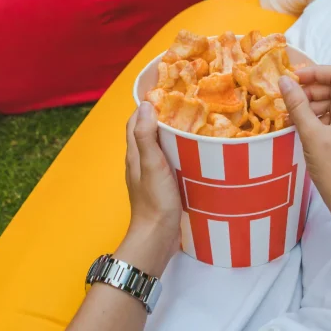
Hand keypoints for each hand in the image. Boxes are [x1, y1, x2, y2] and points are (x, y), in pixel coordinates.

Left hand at [119, 102, 181, 274]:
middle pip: (148, 132)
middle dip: (163, 117)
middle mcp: (140, 162)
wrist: (157, 238)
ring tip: (195, 123)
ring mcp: (151, 175)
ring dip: (172, 135)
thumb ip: (146, 136)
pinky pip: (170, 162)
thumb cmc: (155, 201)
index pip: (135, 121)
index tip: (168, 92)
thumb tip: (144, 105)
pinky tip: (195, 152)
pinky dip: (179, 152)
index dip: (147, 105)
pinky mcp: (163, 186)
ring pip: (160, 147)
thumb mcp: (151, 165)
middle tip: (187, 105)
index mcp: (134, 154)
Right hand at [279, 67, 330, 210]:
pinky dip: (324, 118)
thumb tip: (283, 81)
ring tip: (293, 114)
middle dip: (312, 92)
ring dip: (316, 106)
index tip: (290, 79)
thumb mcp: (312, 135)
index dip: (313, 73)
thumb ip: (297, 104)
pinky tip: (306, 125)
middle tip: (288, 99)